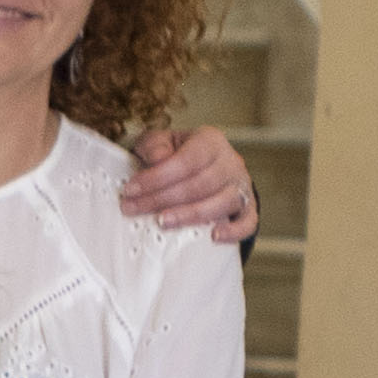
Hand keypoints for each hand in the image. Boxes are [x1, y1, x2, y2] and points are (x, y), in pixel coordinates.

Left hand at [124, 122, 257, 246]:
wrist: (204, 168)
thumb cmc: (176, 155)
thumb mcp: (160, 142)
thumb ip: (154, 145)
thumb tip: (158, 158)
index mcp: (210, 141)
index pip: (185, 160)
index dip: (156, 177)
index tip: (130, 190)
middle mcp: (230, 162)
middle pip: (200, 184)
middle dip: (163, 198)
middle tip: (133, 209)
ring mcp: (242, 186)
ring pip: (222, 202)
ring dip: (190, 215)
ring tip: (162, 222)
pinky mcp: (248, 208)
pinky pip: (248, 221)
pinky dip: (234, 231)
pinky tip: (213, 236)